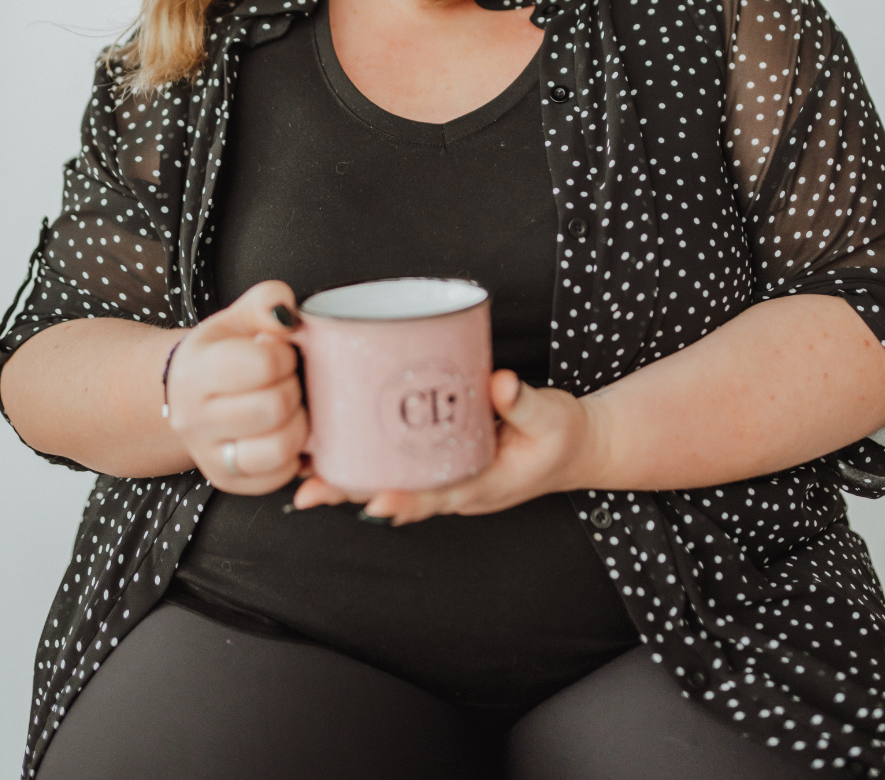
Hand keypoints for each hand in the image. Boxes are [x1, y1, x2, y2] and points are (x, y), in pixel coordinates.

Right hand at [165, 281, 308, 494]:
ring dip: (298, 424)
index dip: (284, 355)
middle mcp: (194, 419)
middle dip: (293, 389)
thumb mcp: (238, 316)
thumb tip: (288, 316)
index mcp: (196, 371)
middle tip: (286, 380)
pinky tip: (284, 430)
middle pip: (274, 407)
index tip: (280, 353)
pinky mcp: (229, 481)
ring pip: (279, 449)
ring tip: (289, 407)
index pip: (262, 364)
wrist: (186, 393)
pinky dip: (295, 454)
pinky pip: (281, 475)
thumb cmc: (222, 351)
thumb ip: (266, 302)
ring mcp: (210, 456)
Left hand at [293, 370, 593, 523]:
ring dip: (351, 483)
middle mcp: (459, 489)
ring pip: (395, 485)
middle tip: (309, 491)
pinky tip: (339, 452)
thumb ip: (523, 402)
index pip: (438, 498)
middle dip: (354, 495)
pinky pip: (404, 468)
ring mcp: (450, 479)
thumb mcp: (552, 416)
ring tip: (306, 477)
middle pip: (400, 498)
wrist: (578, 447)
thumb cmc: (564, 436)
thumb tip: (499, 383)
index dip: (403, 502)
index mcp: (485, 484)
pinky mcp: (445, 461)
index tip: (372, 502)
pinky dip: (371, 465)